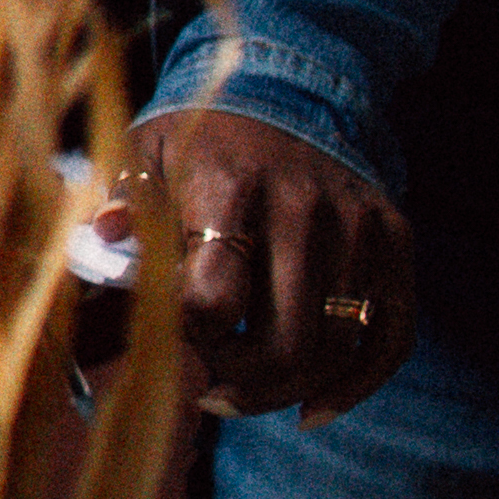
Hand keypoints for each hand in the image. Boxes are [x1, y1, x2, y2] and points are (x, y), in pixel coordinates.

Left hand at [139, 104, 414, 419]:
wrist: (286, 87)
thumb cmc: (195, 141)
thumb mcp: (142, 156)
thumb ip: (118, 205)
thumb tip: (103, 238)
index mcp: (228, 186)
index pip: (213, 298)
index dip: (187, 340)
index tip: (167, 344)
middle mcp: (304, 207)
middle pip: (286, 341)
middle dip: (241, 385)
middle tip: (206, 391)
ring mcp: (358, 226)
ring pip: (336, 349)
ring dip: (285, 392)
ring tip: (238, 393)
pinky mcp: (395, 240)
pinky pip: (389, 338)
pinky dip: (353, 387)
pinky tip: (311, 410)